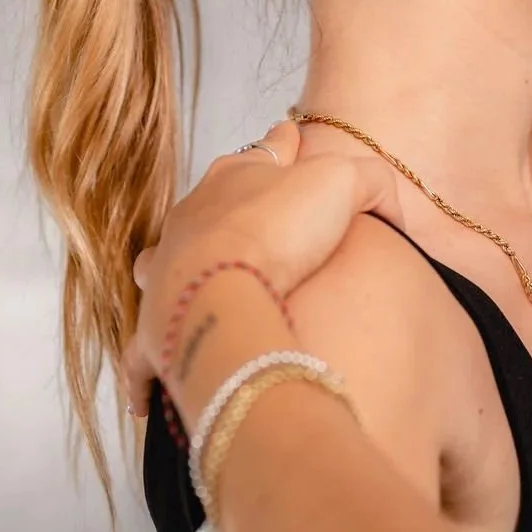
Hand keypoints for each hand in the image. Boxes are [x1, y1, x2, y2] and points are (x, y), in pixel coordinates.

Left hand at [123, 121, 402, 412]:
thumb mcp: (346, 183)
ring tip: (195, 280)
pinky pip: (142, 354)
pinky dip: (142, 372)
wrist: (223, 287)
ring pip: (164, 260)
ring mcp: (168, 268)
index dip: (284, 142)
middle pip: (211, 199)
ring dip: (177, 265)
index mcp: (237, 177)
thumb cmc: (279, 232)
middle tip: (252, 213)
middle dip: (227, 199)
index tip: (289, 135)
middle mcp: (194, 217)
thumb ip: (372, 181)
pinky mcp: (156, 327)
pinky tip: (144, 396)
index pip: (268, 149)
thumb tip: (389, 203)